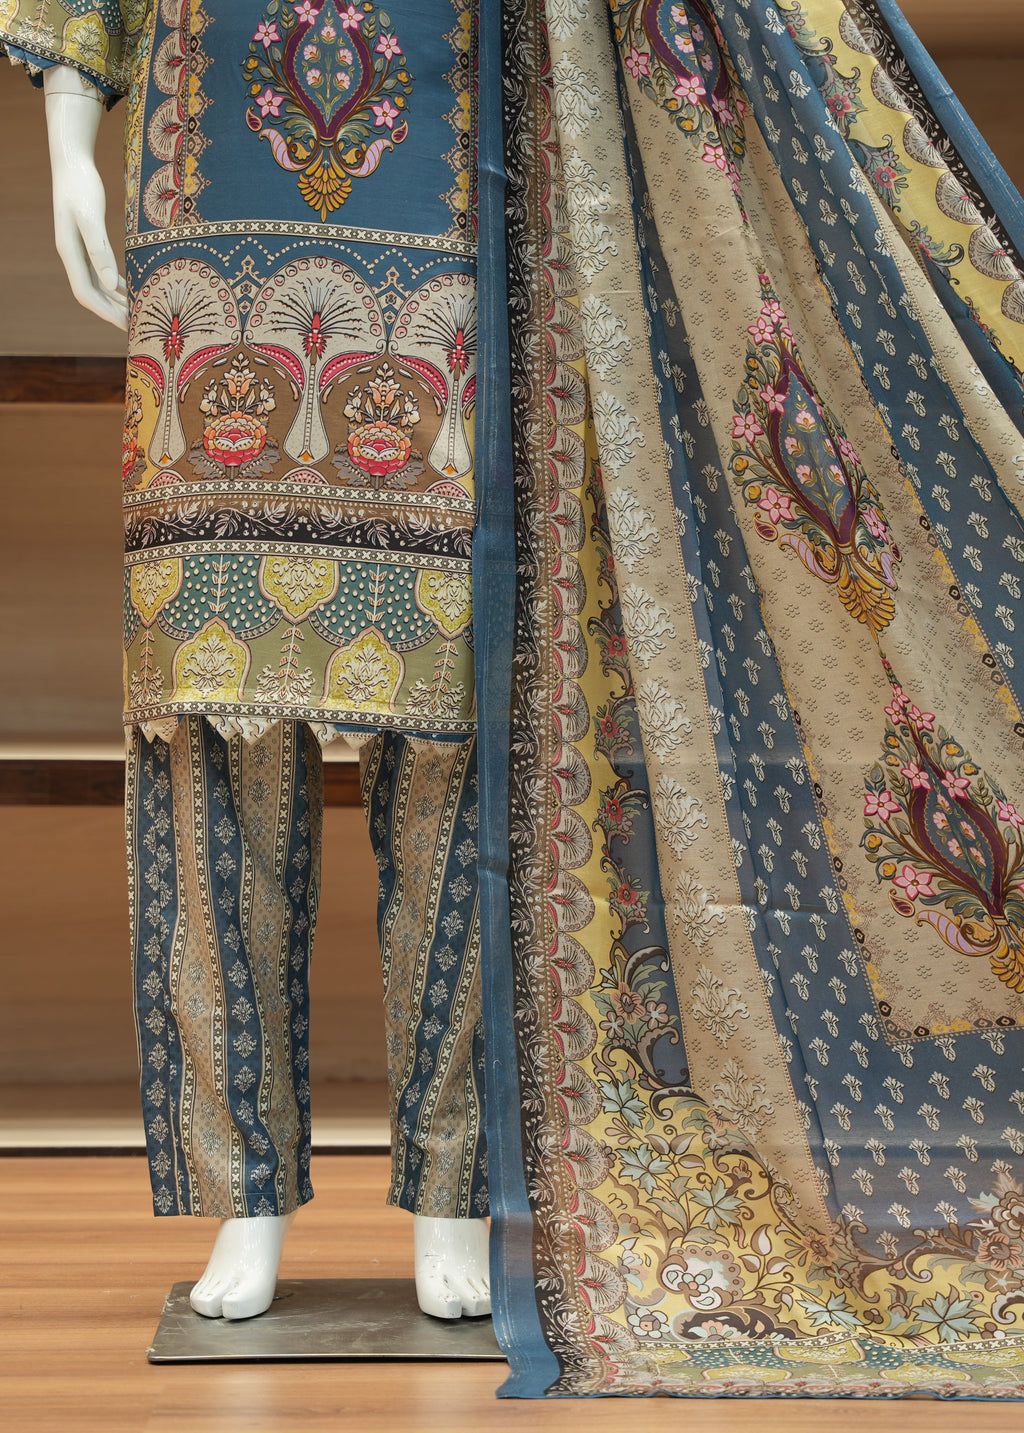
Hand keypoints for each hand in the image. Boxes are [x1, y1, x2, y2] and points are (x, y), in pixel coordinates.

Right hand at [44, 66, 127, 329]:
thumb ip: (99, 248)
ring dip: (115, 301)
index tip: (127, 326)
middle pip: (92, 294)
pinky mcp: (89, 242)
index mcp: (70, 252)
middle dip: (113, 313)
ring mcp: (79, 250)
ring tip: (137, 314)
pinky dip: (116, 284)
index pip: (86, 293)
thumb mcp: (90, 215)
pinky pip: (102, 272)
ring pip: (98, 285)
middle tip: (138, 328)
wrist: (72, 162)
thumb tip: (110, 282)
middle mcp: (73, 255)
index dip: (106, 313)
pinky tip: (131, 290)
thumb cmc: (80, 185)